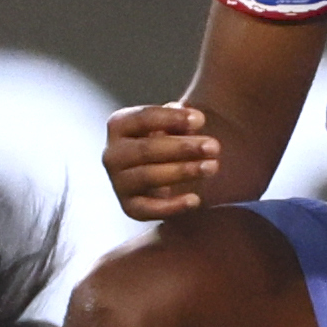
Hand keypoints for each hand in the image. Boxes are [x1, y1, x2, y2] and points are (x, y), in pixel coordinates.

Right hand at [103, 102, 222, 218]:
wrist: (163, 171)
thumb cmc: (170, 138)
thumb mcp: (174, 124)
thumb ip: (181, 119)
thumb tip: (195, 119)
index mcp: (119, 125)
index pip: (143, 118)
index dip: (171, 118)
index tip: (201, 119)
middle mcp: (112, 154)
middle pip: (147, 149)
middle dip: (183, 147)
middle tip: (214, 146)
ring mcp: (119, 182)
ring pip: (148, 177)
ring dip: (182, 171)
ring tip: (212, 167)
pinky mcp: (129, 207)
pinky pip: (147, 209)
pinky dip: (171, 206)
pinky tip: (195, 200)